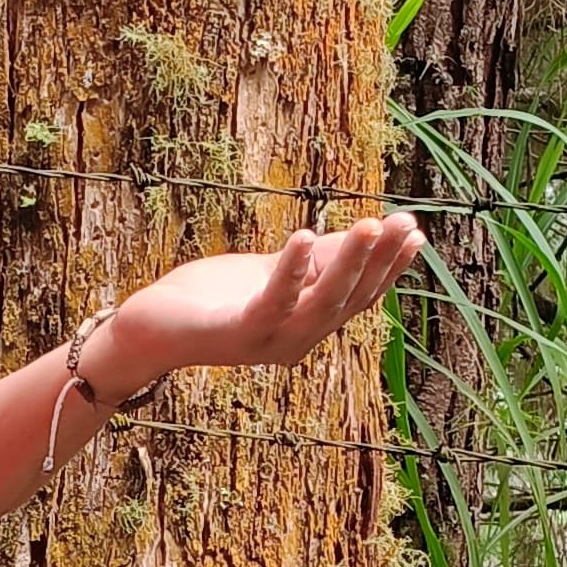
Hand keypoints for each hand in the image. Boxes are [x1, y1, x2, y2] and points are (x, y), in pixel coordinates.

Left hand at [100, 211, 423, 390]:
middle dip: (379, 259)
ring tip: (369, 225)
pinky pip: (273, 302)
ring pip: (321, 302)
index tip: (416, 233)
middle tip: (404, 223)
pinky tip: (304, 236)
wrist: (150, 328)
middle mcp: (296, 342)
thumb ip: (313, 259)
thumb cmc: (210, 299)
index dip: (390, 268)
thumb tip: (366, 233)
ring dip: (348, 263)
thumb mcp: (270, 271)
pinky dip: (291, 270)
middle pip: (349, 300)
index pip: (360, 297)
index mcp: (307, 326)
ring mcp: (269, 342)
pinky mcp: (237, 333)